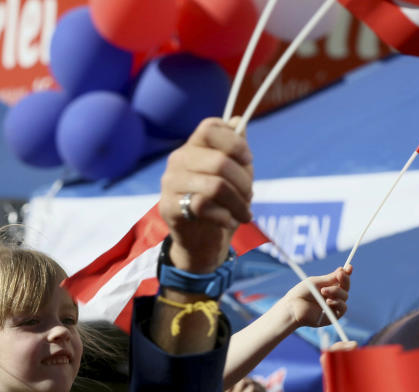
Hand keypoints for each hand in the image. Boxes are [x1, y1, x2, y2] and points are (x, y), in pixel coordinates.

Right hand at [158, 117, 253, 273]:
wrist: (200, 242)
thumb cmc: (219, 204)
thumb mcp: (233, 175)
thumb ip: (235, 149)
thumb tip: (238, 121)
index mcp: (193, 147)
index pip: (209, 128)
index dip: (234, 142)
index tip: (247, 159)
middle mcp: (177, 160)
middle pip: (220, 160)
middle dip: (244, 182)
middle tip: (249, 197)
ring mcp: (170, 183)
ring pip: (215, 185)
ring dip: (238, 202)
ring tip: (244, 214)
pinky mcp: (169, 207)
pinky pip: (204, 206)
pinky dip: (224, 216)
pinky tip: (229, 221)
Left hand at [279, 265, 351, 328]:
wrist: (292, 307)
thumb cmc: (301, 294)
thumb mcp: (316, 282)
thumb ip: (330, 278)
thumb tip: (342, 269)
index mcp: (328, 286)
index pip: (341, 280)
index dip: (346, 274)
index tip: (349, 267)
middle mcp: (332, 296)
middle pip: (346, 287)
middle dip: (344, 280)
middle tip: (340, 275)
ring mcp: (333, 306)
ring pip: (345, 296)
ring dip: (336, 291)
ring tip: (323, 291)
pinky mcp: (333, 316)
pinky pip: (343, 308)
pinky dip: (338, 303)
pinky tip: (328, 301)